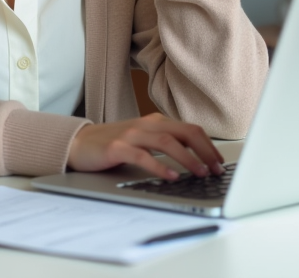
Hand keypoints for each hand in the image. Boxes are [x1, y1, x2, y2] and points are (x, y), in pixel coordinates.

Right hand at [67, 113, 225, 180]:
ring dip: (187, 158)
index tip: (219, 163)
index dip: (209, 146)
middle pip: (184, 132)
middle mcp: (146, 124)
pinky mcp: (117, 147)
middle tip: (216, 169)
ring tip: (200, 173)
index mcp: (156, 122)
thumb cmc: (114, 145)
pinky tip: (171, 176)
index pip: (191, 130)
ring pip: (167, 142)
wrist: (79, 144)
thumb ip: (165, 144)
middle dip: (204, 150)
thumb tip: (196, 159)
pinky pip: (143, 156)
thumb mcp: (144, 140)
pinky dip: (160, 166)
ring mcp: (132, 134)